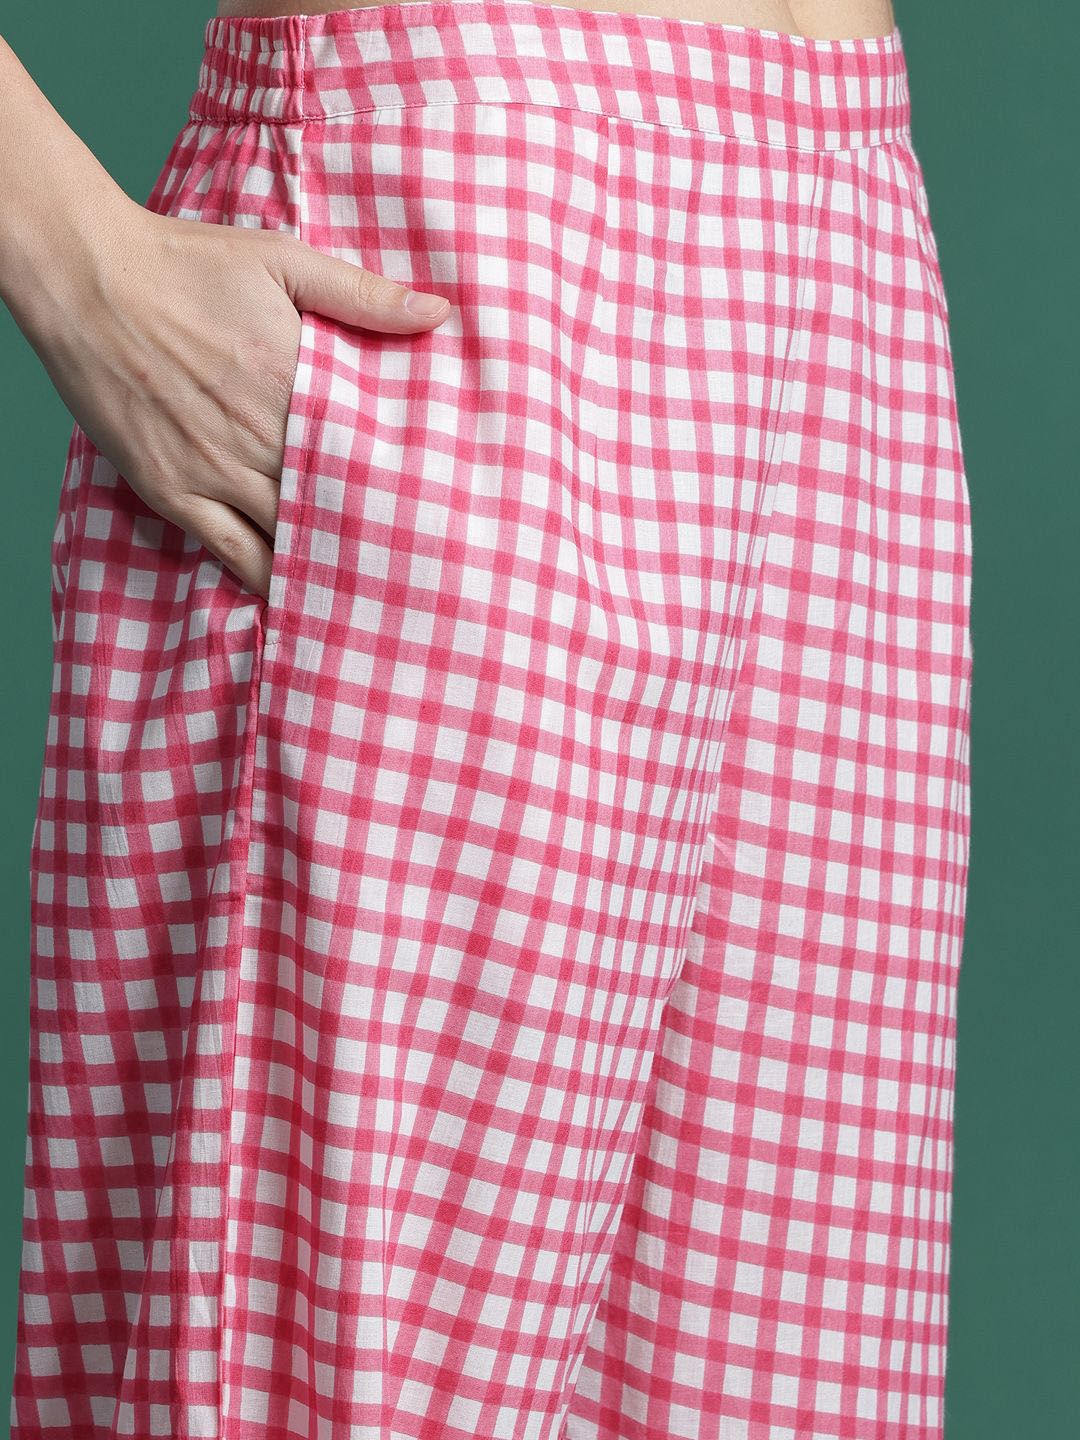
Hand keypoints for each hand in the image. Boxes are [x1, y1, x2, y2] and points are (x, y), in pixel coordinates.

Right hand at [19, 194, 451, 601]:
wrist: (89, 281)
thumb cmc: (188, 266)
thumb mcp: (283, 261)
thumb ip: (362, 295)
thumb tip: (438, 312)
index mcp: (296, 385)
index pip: (367, 453)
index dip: (404, 487)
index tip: (438, 510)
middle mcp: (260, 438)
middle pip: (334, 503)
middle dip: (374, 532)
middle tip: (417, 564)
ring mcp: (214, 471)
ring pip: (287, 535)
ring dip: (326, 561)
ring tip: (370, 589)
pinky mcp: (173, 491)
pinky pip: (230, 550)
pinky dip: (265, 576)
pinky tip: (294, 594)